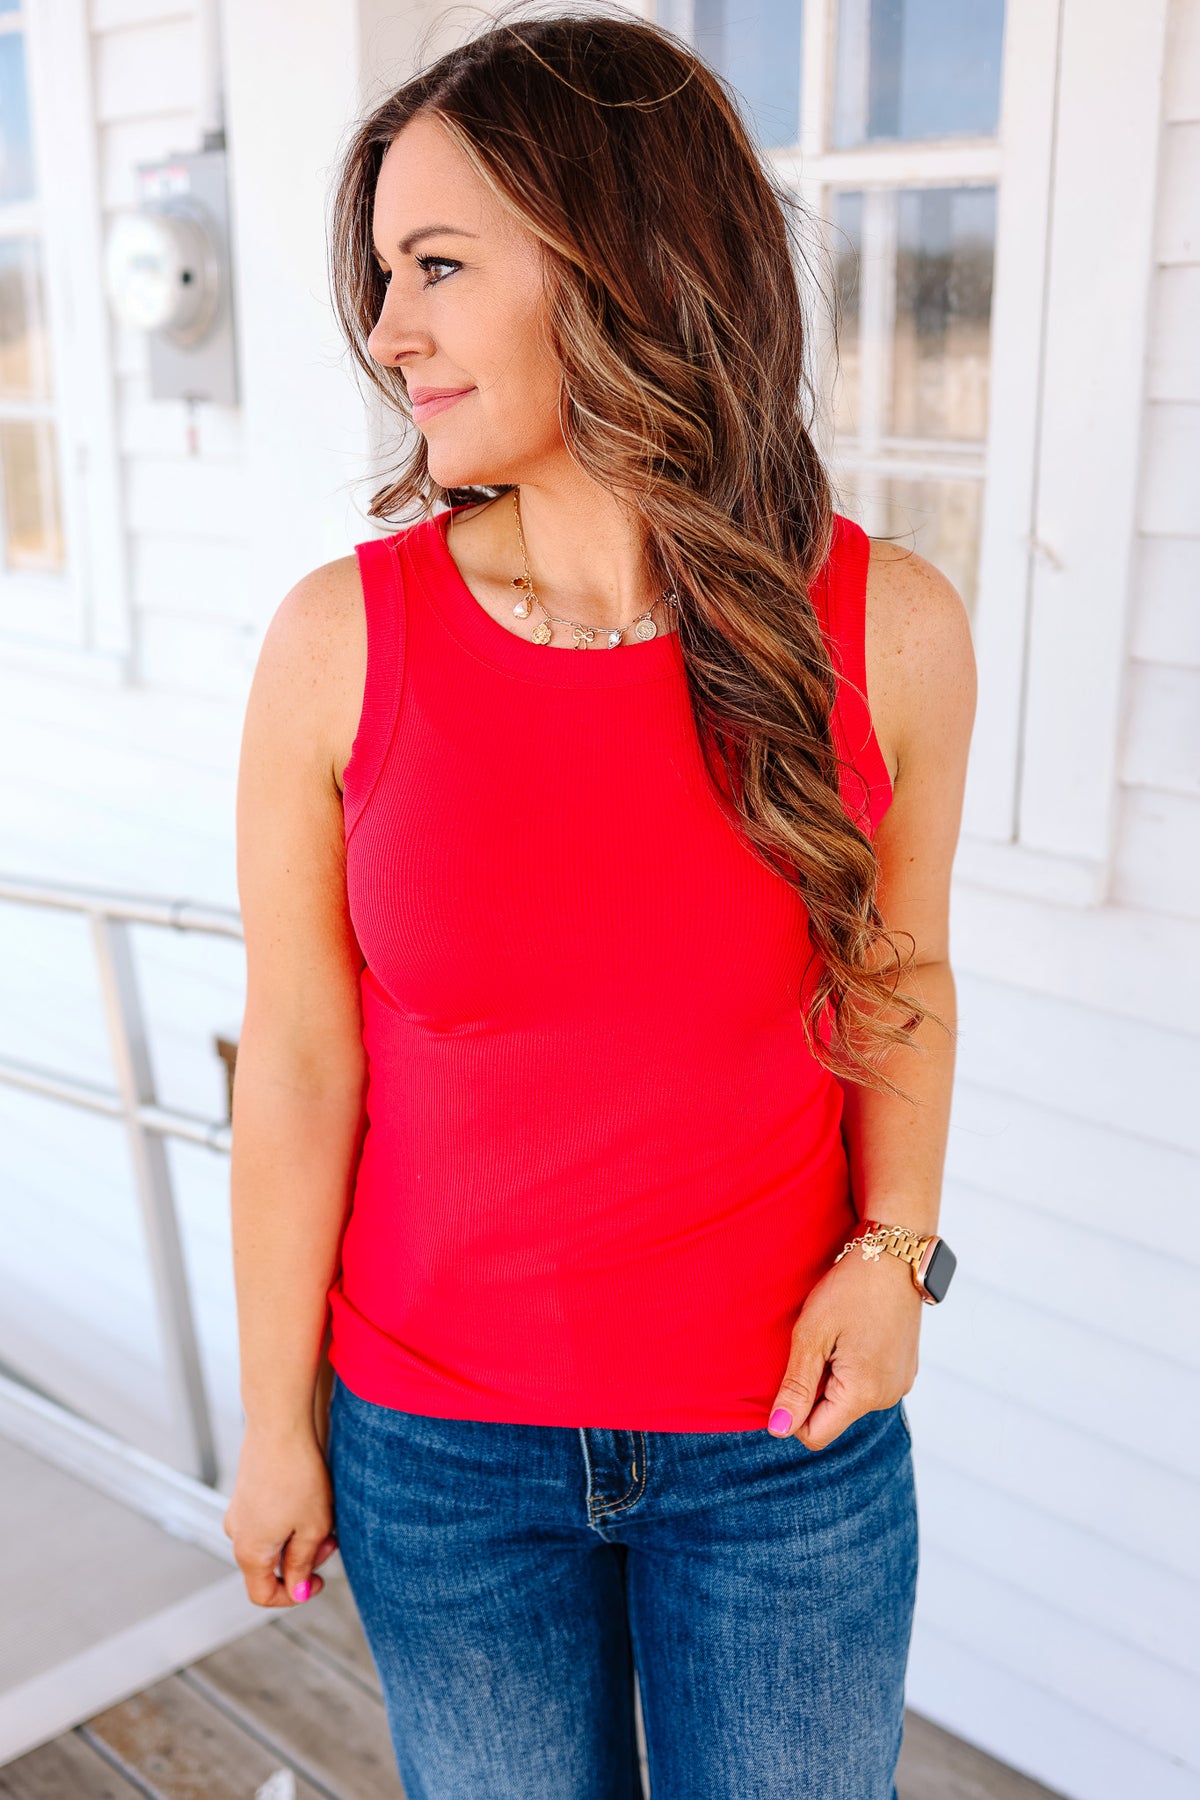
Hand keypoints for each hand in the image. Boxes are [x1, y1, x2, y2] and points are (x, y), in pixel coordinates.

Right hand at [223, 1424, 339, 1607]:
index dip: (293, 1596)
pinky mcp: (245, 1493)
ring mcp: (238, 1512)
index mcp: (250, 1552)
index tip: (320, 1580)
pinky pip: (267, 1521)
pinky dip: (289, 1521)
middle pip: (269, 1568)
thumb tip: (297, 1592)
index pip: (263, 1595)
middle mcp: (237, 1534)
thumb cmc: (299, 1476)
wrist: (279, 1426)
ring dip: (298, 1539)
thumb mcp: (312, 1528)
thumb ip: (302, 1565)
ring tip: (323, 1516)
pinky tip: (310, 1501)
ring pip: (270, 1542)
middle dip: (302, 1561)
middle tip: (331, 1540)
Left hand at [766, 1245, 922, 1449]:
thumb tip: (779, 1430)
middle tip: (817, 1344)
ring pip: (848, 1399)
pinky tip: (853, 1333)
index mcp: (864, 1393)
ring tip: (836, 1335)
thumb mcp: (812, 1335)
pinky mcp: (904, 1369)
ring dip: (833, 1376)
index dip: (793, 1411)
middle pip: (832, 1416)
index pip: (814, 1434)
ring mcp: (900, 1383)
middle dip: (814, 1388)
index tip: (793, 1369)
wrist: (894, 1254)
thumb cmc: (850, 1289)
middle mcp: (888, 1397)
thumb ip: (796, 1386)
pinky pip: (867, 1384)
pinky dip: (852, 1367)